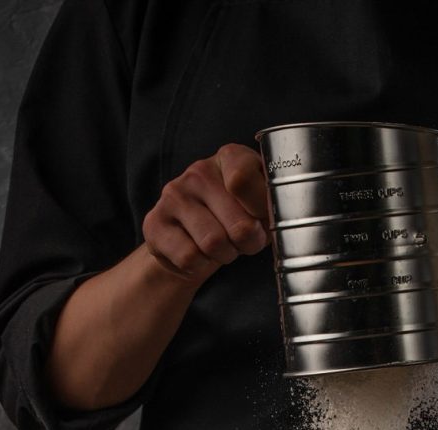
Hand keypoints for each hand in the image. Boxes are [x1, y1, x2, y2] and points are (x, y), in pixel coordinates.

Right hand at [142, 143, 269, 282]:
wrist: (190, 238)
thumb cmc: (235, 217)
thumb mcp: (260, 204)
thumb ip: (273, 203)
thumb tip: (282, 217)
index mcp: (231, 157)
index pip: (245, 179)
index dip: (261, 210)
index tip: (262, 218)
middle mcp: (199, 171)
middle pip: (238, 224)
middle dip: (249, 244)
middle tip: (246, 242)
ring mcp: (174, 195)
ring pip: (213, 243)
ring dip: (225, 255)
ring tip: (224, 247)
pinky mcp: (155, 222)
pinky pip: (189, 257)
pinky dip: (200, 265)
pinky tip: (200, 253)